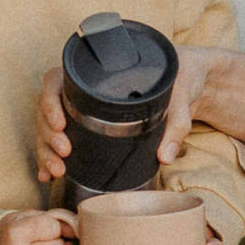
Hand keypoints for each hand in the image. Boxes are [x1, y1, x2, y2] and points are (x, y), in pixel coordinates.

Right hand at [34, 45, 244, 182]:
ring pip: (51, 127)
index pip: (56, 80)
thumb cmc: (186, 73)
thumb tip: (165, 156)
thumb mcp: (183, 93)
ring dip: (47, 150)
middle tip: (63, 154)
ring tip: (56, 171)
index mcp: (99, 70)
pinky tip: (48, 175)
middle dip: (48, 135)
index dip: (50, 102)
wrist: (197, 78)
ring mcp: (85, 107)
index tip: (61, 124)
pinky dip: (52, 157)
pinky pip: (65, 139)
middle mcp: (86, 87)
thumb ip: (177, 123)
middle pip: (49, 109)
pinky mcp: (92, 125)